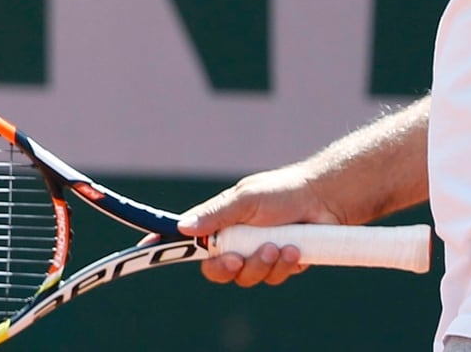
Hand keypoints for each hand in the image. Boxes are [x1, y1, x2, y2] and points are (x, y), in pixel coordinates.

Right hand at [174, 163, 345, 287]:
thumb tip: (183, 227)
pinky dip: (283, 266)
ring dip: (262, 264)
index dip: (167, 247)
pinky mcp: (280, 267)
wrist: (325, 200)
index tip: (144, 248)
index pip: (187, 239)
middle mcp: (235, 241)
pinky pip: (273, 279)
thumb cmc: (282, 191)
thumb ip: (215, 214)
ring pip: (246, 278)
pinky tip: (295, 249)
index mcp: (220, 224)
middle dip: (228, 267)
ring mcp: (257, 255)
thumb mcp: (244, 199)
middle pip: (216, 271)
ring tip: (280, 245)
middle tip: (237, 258)